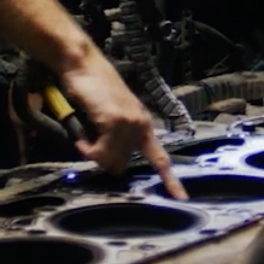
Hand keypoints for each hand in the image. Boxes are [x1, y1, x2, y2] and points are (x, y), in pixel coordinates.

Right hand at [59, 53, 185, 198]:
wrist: (84, 64)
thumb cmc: (94, 89)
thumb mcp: (113, 115)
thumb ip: (118, 137)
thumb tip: (113, 163)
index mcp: (144, 125)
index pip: (161, 158)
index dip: (170, 181)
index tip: (181, 198)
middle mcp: (141, 125)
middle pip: (123, 165)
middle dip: (105, 161)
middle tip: (90, 146)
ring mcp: (130, 123)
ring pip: (111, 161)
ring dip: (94, 155)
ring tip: (85, 139)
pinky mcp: (115, 121)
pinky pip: (100, 152)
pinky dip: (87, 149)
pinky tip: (82, 138)